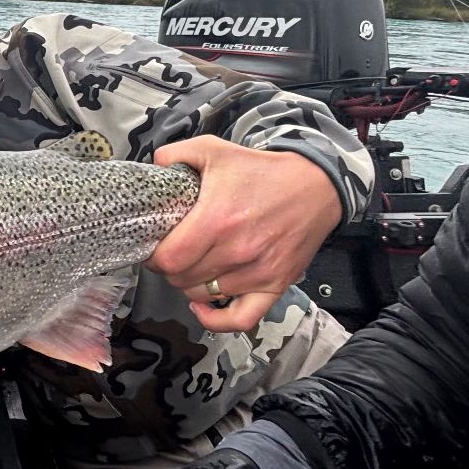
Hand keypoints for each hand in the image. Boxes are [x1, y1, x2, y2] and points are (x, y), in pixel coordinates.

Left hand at [147, 138, 342, 332]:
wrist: (315, 185)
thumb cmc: (264, 172)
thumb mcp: (215, 150)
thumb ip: (176, 154)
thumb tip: (154, 167)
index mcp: (217, 219)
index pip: (168, 260)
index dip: (154, 256)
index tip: (156, 246)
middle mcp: (236, 250)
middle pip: (181, 279)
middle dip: (170, 267)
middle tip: (174, 252)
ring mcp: (256, 272)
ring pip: (202, 295)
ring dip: (190, 283)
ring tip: (193, 265)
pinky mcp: (274, 285)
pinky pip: (240, 319)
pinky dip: (216, 319)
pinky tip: (203, 304)